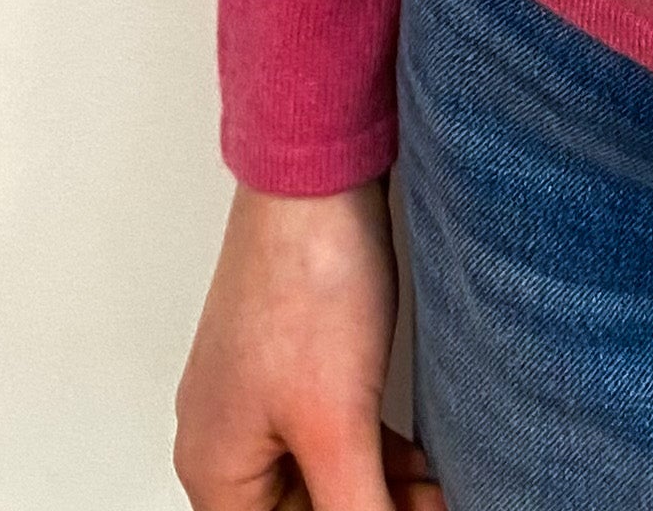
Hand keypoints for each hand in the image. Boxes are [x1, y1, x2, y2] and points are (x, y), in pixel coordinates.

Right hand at [174, 178, 444, 509]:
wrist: (318, 176)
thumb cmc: (308, 285)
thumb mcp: (336, 424)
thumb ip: (352, 507)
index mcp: (215, 467)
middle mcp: (226, 436)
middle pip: (297, 510)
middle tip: (431, 507)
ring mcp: (260, 394)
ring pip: (319, 472)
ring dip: (377, 490)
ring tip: (437, 491)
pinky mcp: (296, 357)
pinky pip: (330, 429)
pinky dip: (373, 450)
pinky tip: (420, 460)